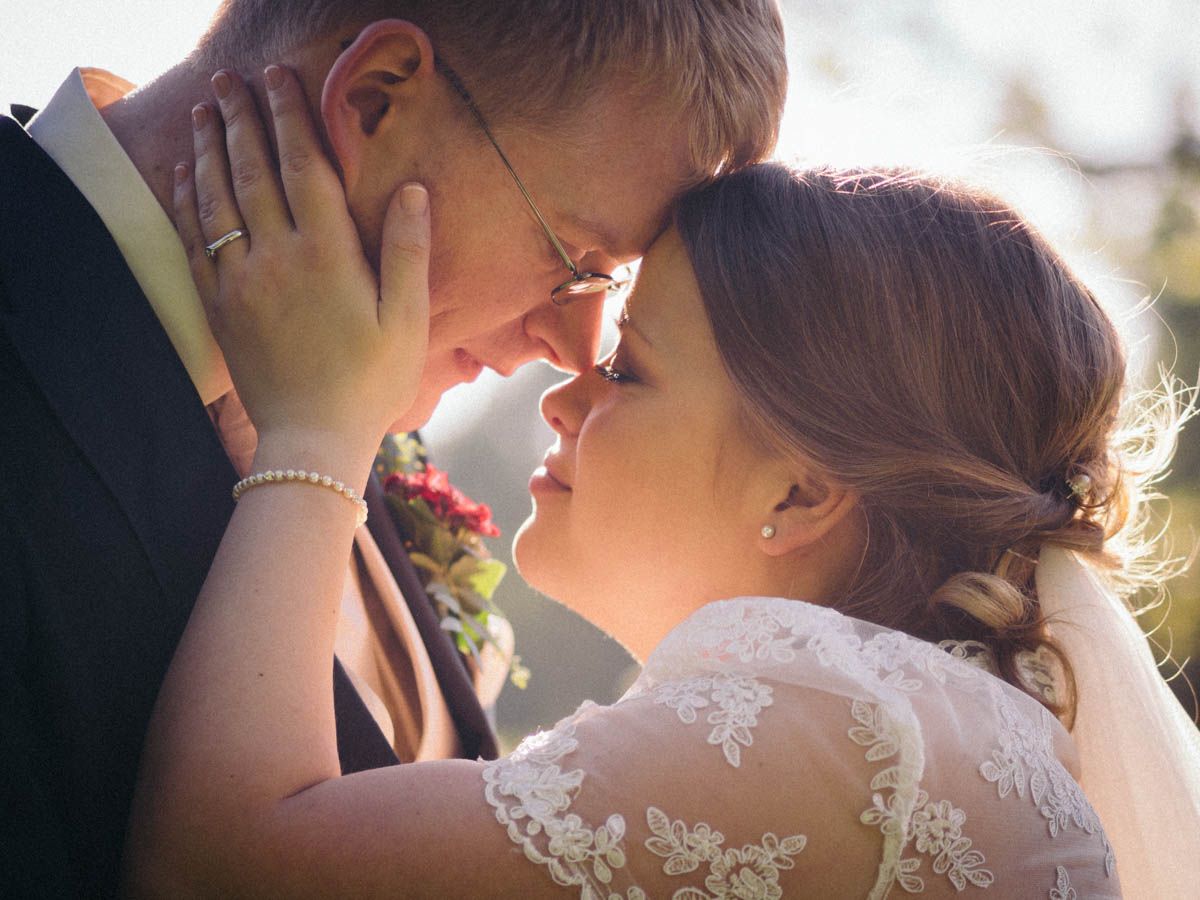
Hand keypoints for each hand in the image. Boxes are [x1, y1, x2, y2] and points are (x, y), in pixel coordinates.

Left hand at [175, 65, 429, 466]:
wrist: (311, 439)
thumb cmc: (370, 383)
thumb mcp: (408, 321)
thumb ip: (407, 252)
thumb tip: (413, 190)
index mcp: (327, 255)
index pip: (304, 168)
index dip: (292, 118)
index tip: (281, 80)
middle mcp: (277, 258)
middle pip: (253, 172)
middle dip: (242, 119)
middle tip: (232, 81)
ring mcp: (241, 281)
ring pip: (217, 199)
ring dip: (210, 149)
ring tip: (206, 112)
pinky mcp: (220, 306)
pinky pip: (195, 241)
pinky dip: (188, 200)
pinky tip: (187, 173)